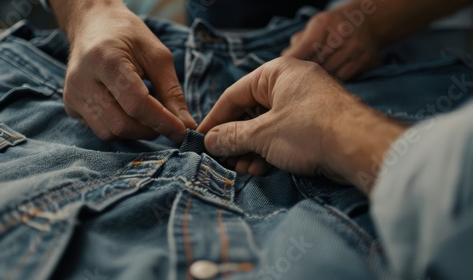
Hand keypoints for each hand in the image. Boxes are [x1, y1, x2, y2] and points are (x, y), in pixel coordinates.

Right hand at [54, 0, 195, 141]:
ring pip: (110, 133)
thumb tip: (186, 125)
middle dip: (150, 130)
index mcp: (105, 59)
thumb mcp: (157, 55)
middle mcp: (82, 80)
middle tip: (167, 122)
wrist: (93, 24)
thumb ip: (172, 91)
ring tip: (149, 116)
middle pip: (121, 124)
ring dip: (136, 132)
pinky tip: (128, 111)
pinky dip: (121, 128)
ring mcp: (73, 95)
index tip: (182, 131)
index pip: (136, 103)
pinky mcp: (70, 105)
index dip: (162, 121)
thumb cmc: (128, 36)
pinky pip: (100, 130)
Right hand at [198, 57, 405, 193]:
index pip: (235, 94)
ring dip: (250, 149)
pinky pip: (283, 136)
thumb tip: (210, 141)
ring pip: (266, 127)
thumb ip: (232, 136)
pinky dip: (269, 151)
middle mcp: (291, 85)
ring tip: (239, 168)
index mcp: (277, 73)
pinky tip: (258, 168)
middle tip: (221, 158)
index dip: (215, 118)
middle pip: (251, 112)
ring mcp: (305, 106)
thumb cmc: (309, 129)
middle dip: (234, 138)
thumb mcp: (263, 134)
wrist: (360, 148)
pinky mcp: (315, 126)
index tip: (201, 137)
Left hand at [282, 2, 379, 80]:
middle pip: (316, 61)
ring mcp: (354, 47)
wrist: (367, 21)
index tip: (283, 70)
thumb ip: (298, 42)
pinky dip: (334, 78)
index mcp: (325, 22)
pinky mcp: (364, 60)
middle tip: (302, 73)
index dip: (294, 59)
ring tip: (318, 72)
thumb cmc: (332, 27)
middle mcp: (342, 33)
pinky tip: (333, 72)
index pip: (307, 44)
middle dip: (306, 69)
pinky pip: (341, 77)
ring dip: (320, 75)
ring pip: (328, 72)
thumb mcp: (315, 26)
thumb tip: (283, 62)